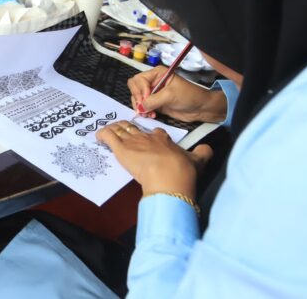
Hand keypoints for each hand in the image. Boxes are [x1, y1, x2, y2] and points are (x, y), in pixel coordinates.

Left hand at [97, 121, 212, 198]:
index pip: (156, 132)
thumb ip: (202, 153)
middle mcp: (147, 138)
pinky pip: (108, 136)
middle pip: (134, 128)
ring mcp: (133, 142)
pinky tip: (98, 136)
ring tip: (110, 132)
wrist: (169, 177)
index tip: (151, 140)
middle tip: (125, 133)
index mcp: (163, 139)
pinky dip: (102, 135)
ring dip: (114, 130)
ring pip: (120, 130)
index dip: (152, 135)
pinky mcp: (121, 149)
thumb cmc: (182, 170)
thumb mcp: (197, 161)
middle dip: (128, 129)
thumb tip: (208, 149)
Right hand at [127, 66, 226, 122]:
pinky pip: (143, 107)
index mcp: (157, 73)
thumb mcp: (170, 96)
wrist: (200, 108)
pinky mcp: (155, 103)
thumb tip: (139, 108)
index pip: (139, 79)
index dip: (140, 89)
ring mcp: (153, 93)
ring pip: (137, 98)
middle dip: (137, 98)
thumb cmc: (189, 96)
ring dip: (140, 106)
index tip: (146, 98)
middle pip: (134, 87)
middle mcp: (153, 82)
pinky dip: (144, 112)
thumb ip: (152, 101)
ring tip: (148, 113)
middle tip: (143, 107)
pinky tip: (151, 115)